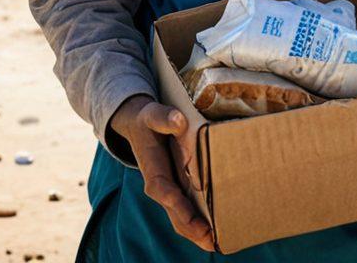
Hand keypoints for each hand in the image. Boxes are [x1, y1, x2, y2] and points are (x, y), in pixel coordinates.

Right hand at [110, 95, 213, 251]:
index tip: (194, 220)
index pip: (165, 192)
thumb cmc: (148, 121)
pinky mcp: (177, 191)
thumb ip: (164, 118)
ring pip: (181, 219)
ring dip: (197, 232)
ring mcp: (169, 192)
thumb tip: (180, 121)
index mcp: (152, 171)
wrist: (139, 126)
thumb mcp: (152, 114)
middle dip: (192, 229)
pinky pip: (187, 212)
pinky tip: (215, 230)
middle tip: (212, 241)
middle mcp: (160, 187)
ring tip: (217, 243)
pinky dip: (198, 224)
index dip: (179, 207)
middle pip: (174, 214)